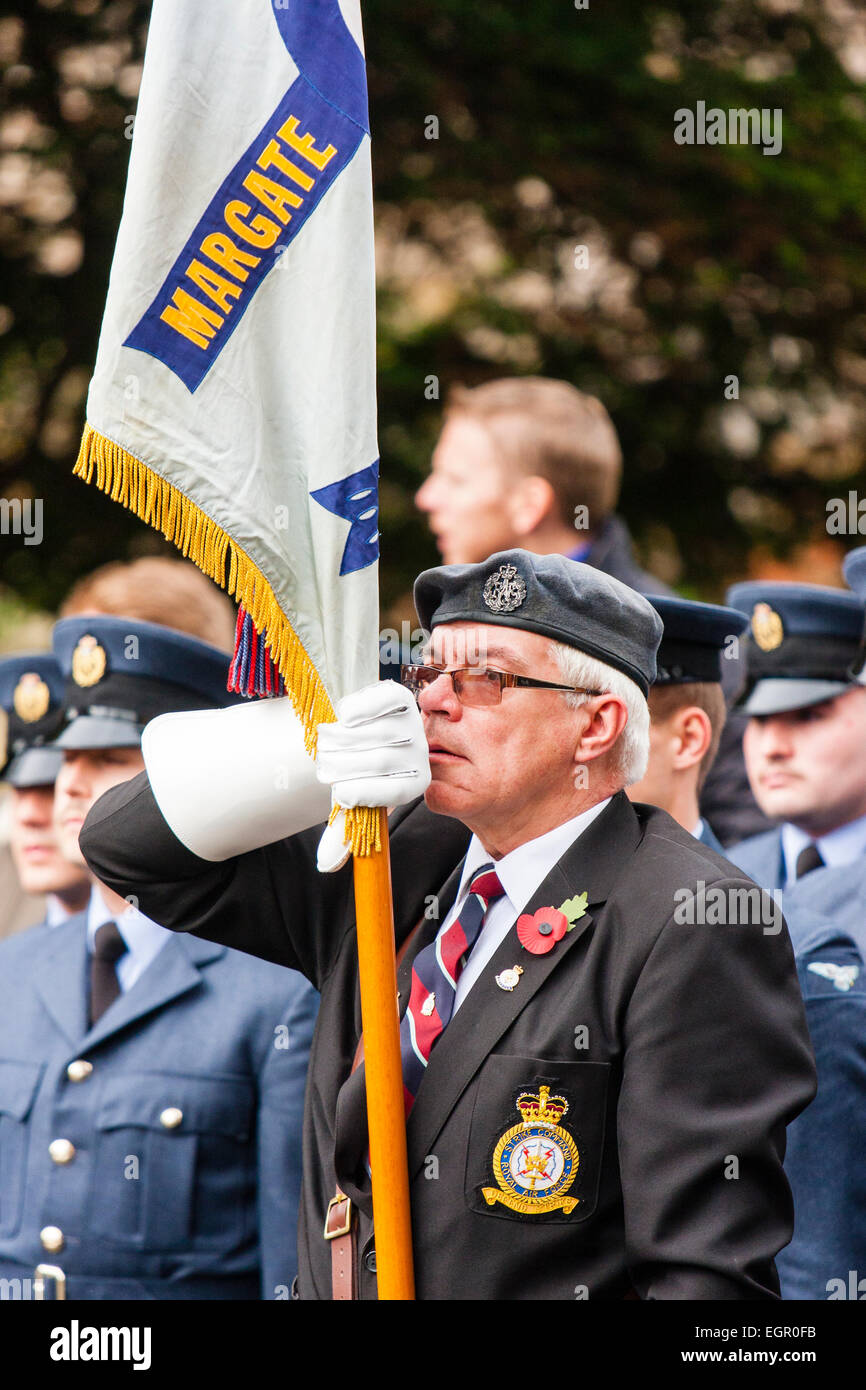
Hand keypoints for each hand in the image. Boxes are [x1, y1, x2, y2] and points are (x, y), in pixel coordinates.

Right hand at [315, 681, 430, 871]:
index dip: (360, 793)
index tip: (340, 793)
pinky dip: (358, 708)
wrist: (377, 730)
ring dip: (342, 739)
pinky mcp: (400, 698)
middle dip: (343, 765)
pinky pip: (379, 702)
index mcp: (415, 783)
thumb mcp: (358, 799)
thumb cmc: (365, 770)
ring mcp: (412, 724)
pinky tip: (344, 717)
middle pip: (379, 762)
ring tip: (326, 743)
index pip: (390, 793)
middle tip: (325, 764)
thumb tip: (327, 865)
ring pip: (375, 734)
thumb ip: (344, 828)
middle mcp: (419, 754)